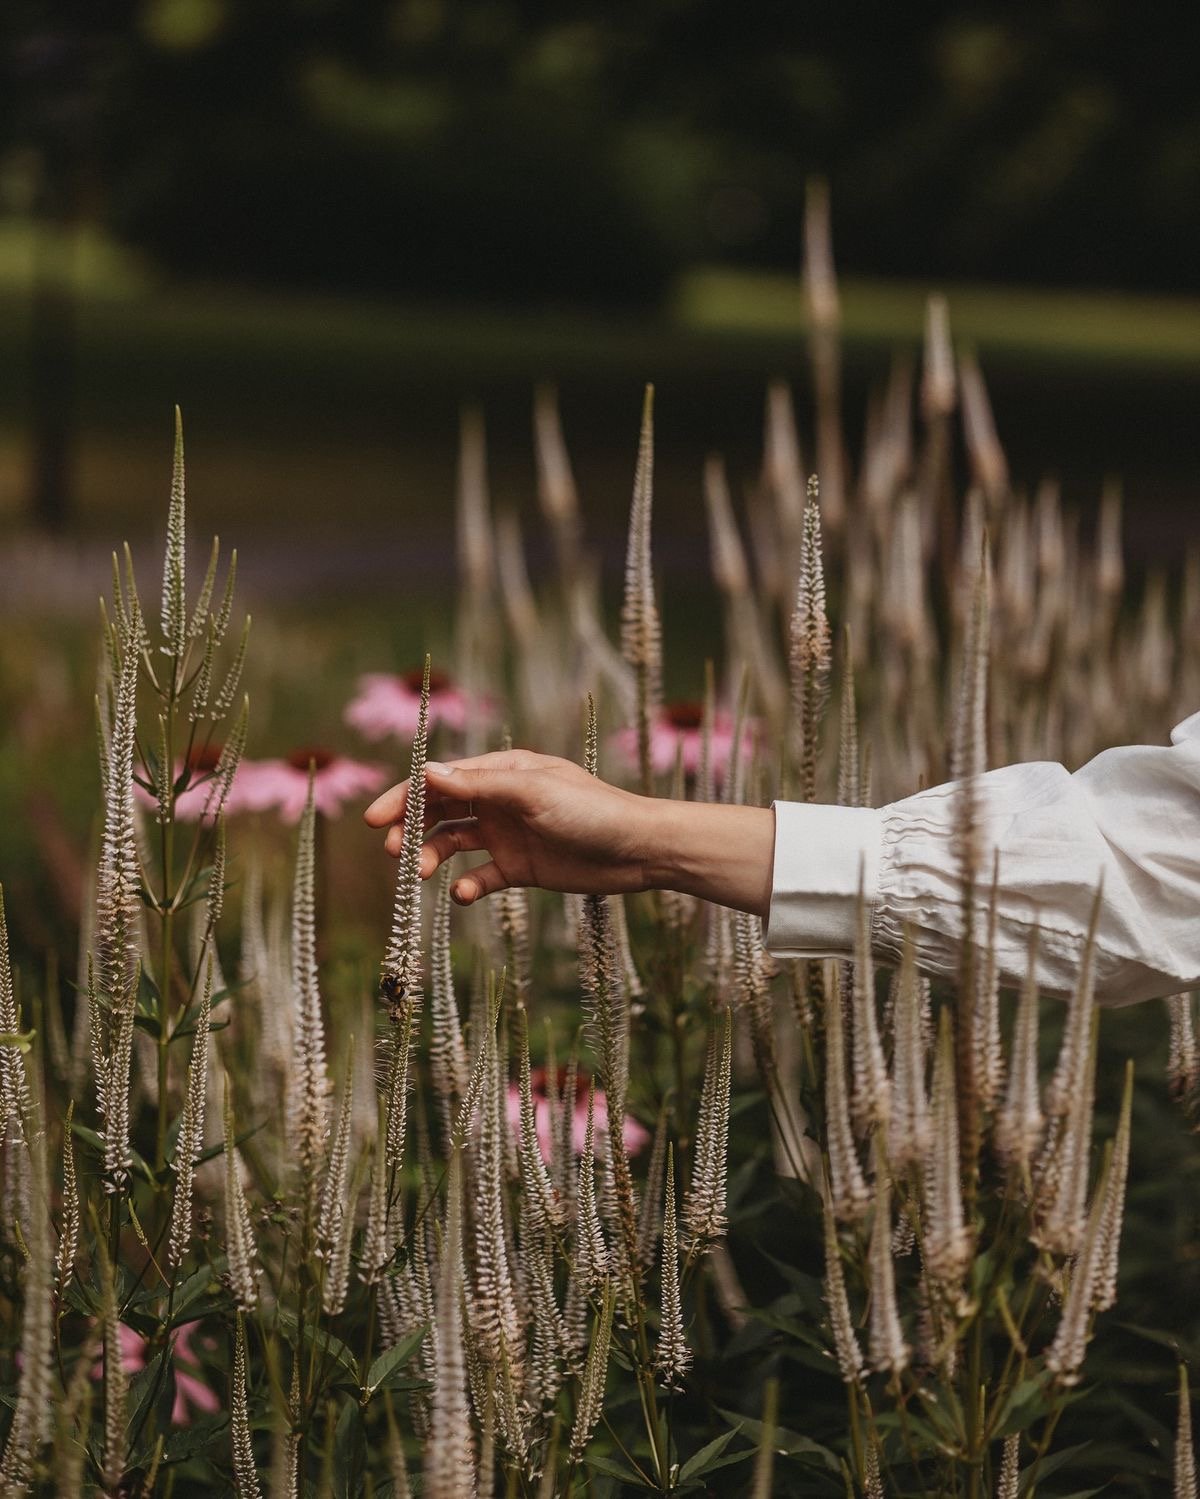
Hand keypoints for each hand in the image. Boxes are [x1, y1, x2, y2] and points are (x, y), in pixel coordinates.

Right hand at [363, 748, 776, 917]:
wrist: (639, 850)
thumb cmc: (591, 811)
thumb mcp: (531, 793)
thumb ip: (477, 787)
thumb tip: (426, 772)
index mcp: (501, 773)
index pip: (441, 781)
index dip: (405, 797)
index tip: (375, 822)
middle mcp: (499, 801)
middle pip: (440, 811)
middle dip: (411, 828)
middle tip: (393, 853)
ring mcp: (508, 834)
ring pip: (453, 844)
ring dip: (431, 856)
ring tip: (420, 874)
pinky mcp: (520, 868)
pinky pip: (481, 876)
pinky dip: (468, 886)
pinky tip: (464, 895)